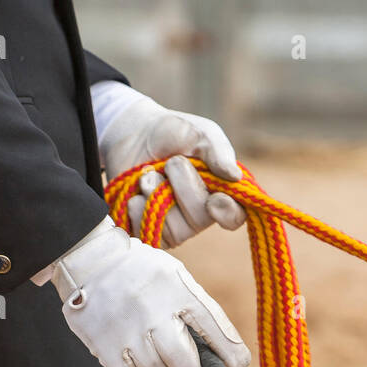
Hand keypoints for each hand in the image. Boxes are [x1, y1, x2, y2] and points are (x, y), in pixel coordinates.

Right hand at [51, 217, 250, 366]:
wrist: (89, 260)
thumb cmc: (143, 274)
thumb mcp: (177, 279)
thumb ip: (202, 313)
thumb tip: (228, 359)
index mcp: (175, 288)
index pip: (211, 325)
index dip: (229, 352)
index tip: (238, 366)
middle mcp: (151, 310)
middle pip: (185, 363)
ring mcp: (126, 331)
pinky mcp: (105, 348)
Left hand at [99, 93, 246, 248]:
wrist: (131, 133)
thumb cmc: (172, 134)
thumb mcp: (199, 133)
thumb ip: (218, 151)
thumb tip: (235, 176)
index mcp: (220, 192)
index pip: (234, 216)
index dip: (227, 213)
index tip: (215, 200)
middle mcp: (200, 216)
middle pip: (199, 218)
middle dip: (182, 184)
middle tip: (171, 161)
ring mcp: (174, 228)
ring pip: (172, 227)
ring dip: (156, 191)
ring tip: (150, 173)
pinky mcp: (148, 233)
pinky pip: (145, 230)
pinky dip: (136, 204)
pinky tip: (136, 190)